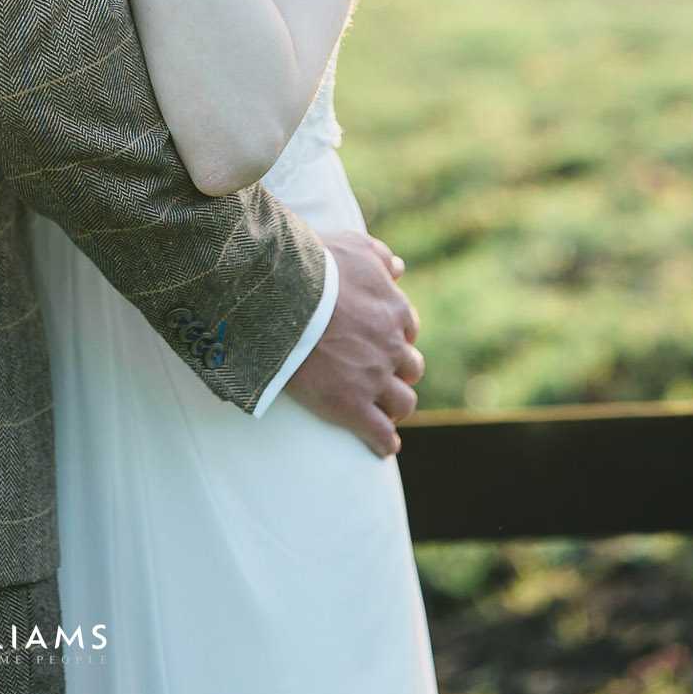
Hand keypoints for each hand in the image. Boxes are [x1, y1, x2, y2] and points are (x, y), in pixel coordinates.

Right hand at [284, 230, 422, 457]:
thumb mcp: (353, 247)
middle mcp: (391, 347)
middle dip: (398, 371)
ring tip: (382, 410)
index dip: (394, 336)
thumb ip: (380, 256)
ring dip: (395, 406)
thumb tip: (400, 268)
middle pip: (411, 368)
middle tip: (379, 375)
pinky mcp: (351, 406)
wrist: (280, 297)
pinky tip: (382, 446)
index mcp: (394, 310)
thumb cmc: (313, 266)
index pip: (407, 329)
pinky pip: (380, 434)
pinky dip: (384, 442)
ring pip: (403, 403)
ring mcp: (373, 379)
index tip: (381, 342)